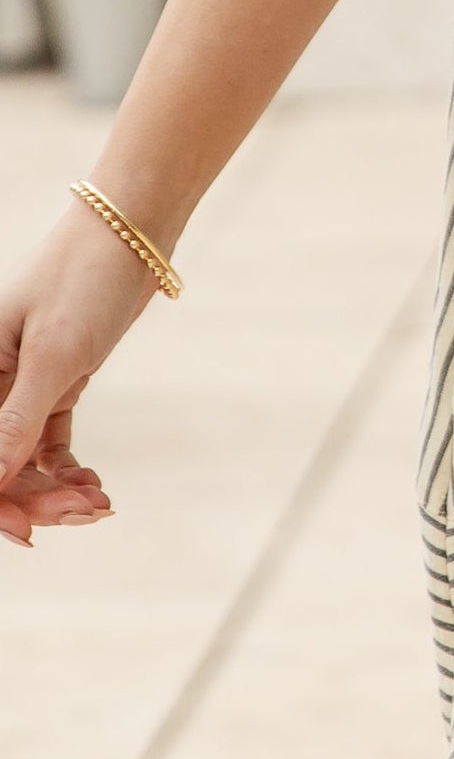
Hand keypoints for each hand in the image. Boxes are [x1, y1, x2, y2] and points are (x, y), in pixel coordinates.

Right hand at [0, 197, 162, 546]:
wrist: (133, 226)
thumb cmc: (86, 277)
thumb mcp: (54, 355)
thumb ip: (15, 422)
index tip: (33, 532)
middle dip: (35, 499)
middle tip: (89, 512)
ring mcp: (24, 381)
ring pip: (23, 458)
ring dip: (55, 490)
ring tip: (100, 502)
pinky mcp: (58, 377)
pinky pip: (48, 441)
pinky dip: (67, 469)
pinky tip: (94, 487)